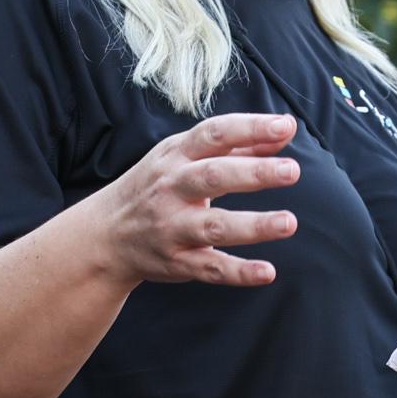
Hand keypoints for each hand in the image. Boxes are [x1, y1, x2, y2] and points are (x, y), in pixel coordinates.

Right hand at [99, 113, 300, 288]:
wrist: (105, 236)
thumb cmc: (157, 187)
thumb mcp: (185, 158)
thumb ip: (238, 144)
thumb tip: (286, 129)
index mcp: (176, 156)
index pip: (214, 134)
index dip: (250, 127)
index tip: (285, 125)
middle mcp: (172, 189)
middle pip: (213, 177)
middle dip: (253, 174)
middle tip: (292, 170)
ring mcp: (172, 227)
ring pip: (214, 226)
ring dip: (252, 225)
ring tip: (289, 223)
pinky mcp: (177, 262)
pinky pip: (210, 268)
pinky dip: (238, 272)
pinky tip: (267, 272)